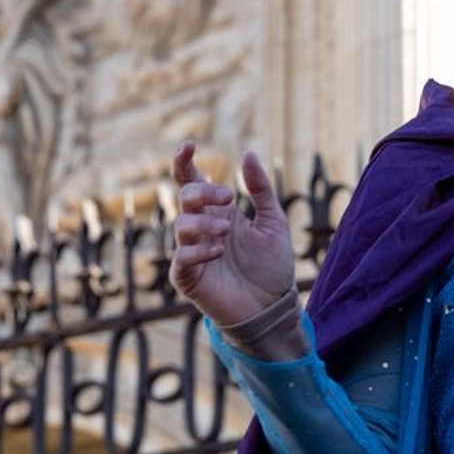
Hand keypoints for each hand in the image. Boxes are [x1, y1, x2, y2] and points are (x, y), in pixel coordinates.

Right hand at [168, 140, 294, 325]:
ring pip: (180, 226)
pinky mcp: (188, 278)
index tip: (188, 146)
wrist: (273, 307)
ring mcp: (192, 253)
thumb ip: (262, 189)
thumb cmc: (271, 266)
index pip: (191, 181)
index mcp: (218, 212)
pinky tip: (219, 251)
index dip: (183, 162)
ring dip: (203, 223)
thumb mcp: (274, 222)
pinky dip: (198, 251)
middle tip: (227, 198)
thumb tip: (248, 153)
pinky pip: (181, 259)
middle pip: (185, 197)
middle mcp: (201, 229)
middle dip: (202, 191)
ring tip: (226, 232)